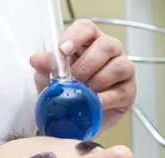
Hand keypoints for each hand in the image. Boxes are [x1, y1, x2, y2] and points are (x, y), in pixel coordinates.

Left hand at [30, 18, 135, 132]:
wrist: (74, 122)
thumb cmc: (65, 94)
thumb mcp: (49, 80)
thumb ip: (46, 68)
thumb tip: (37, 59)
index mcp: (88, 42)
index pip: (86, 28)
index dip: (76, 36)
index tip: (63, 51)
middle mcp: (109, 51)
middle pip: (106, 46)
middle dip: (86, 65)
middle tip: (73, 81)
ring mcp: (122, 70)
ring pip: (119, 66)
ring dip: (98, 81)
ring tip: (84, 94)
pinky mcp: (128, 92)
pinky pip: (121, 91)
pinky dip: (106, 98)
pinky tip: (95, 103)